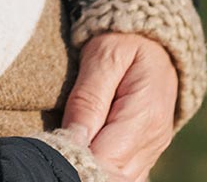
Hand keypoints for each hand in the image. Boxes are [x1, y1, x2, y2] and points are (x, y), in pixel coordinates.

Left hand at [61, 32, 177, 181]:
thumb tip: (73, 139)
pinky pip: (125, 175)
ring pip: (120, 179)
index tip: (50, 146)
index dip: (76, 157)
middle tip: (52, 150)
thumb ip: (87, 99)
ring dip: (92, 170)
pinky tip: (83, 157)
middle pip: (113, 174)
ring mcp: (153, 148)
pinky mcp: (147, 152)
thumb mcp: (104, 56)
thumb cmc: (125, 39)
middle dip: (81, 166)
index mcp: (145, 116)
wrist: (156, 38)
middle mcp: (153, 139)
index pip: (106, 158)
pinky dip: (104, 171)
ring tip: (64, 152)